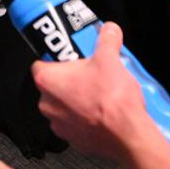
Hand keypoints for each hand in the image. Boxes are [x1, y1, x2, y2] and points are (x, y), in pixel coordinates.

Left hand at [30, 23, 155, 163]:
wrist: (128, 135)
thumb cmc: (113, 101)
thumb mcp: (110, 58)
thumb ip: (107, 39)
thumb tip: (109, 30)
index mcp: (48, 81)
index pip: (42, 63)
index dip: (58, 58)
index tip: (71, 56)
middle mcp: (47, 104)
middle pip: (55, 84)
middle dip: (72, 78)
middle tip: (91, 73)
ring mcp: (58, 123)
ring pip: (65, 104)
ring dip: (78, 98)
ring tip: (100, 92)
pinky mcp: (72, 138)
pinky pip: (75, 123)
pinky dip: (86, 117)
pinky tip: (102, 111)